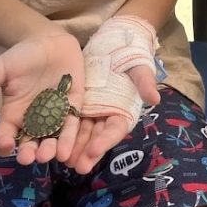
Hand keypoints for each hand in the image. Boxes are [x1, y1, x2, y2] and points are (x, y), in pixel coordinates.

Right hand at [0, 29, 84, 165]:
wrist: (48, 40)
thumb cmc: (20, 56)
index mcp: (13, 114)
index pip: (6, 136)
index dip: (5, 143)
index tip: (6, 145)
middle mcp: (34, 120)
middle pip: (30, 143)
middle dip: (29, 152)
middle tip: (30, 157)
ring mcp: (54, 115)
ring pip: (51, 139)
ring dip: (49, 150)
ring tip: (48, 156)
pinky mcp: (73, 107)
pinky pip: (70, 126)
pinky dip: (68, 139)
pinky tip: (65, 151)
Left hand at [64, 16, 161, 173]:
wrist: (115, 41)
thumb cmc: (131, 55)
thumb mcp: (139, 67)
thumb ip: (145, 82)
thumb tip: (155, 99)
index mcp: (124, 111)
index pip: (115, 130)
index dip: (106, 141)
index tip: (94, 150)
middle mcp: (107, 116)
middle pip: (97, 137)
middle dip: (87, 152)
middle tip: (77, 165)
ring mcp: (91, 111)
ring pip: (82, 133)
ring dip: (74, 147)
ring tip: (63, 159)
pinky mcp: (77, 104)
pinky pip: (69, 120)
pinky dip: (62, 132)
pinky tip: (51, 142)